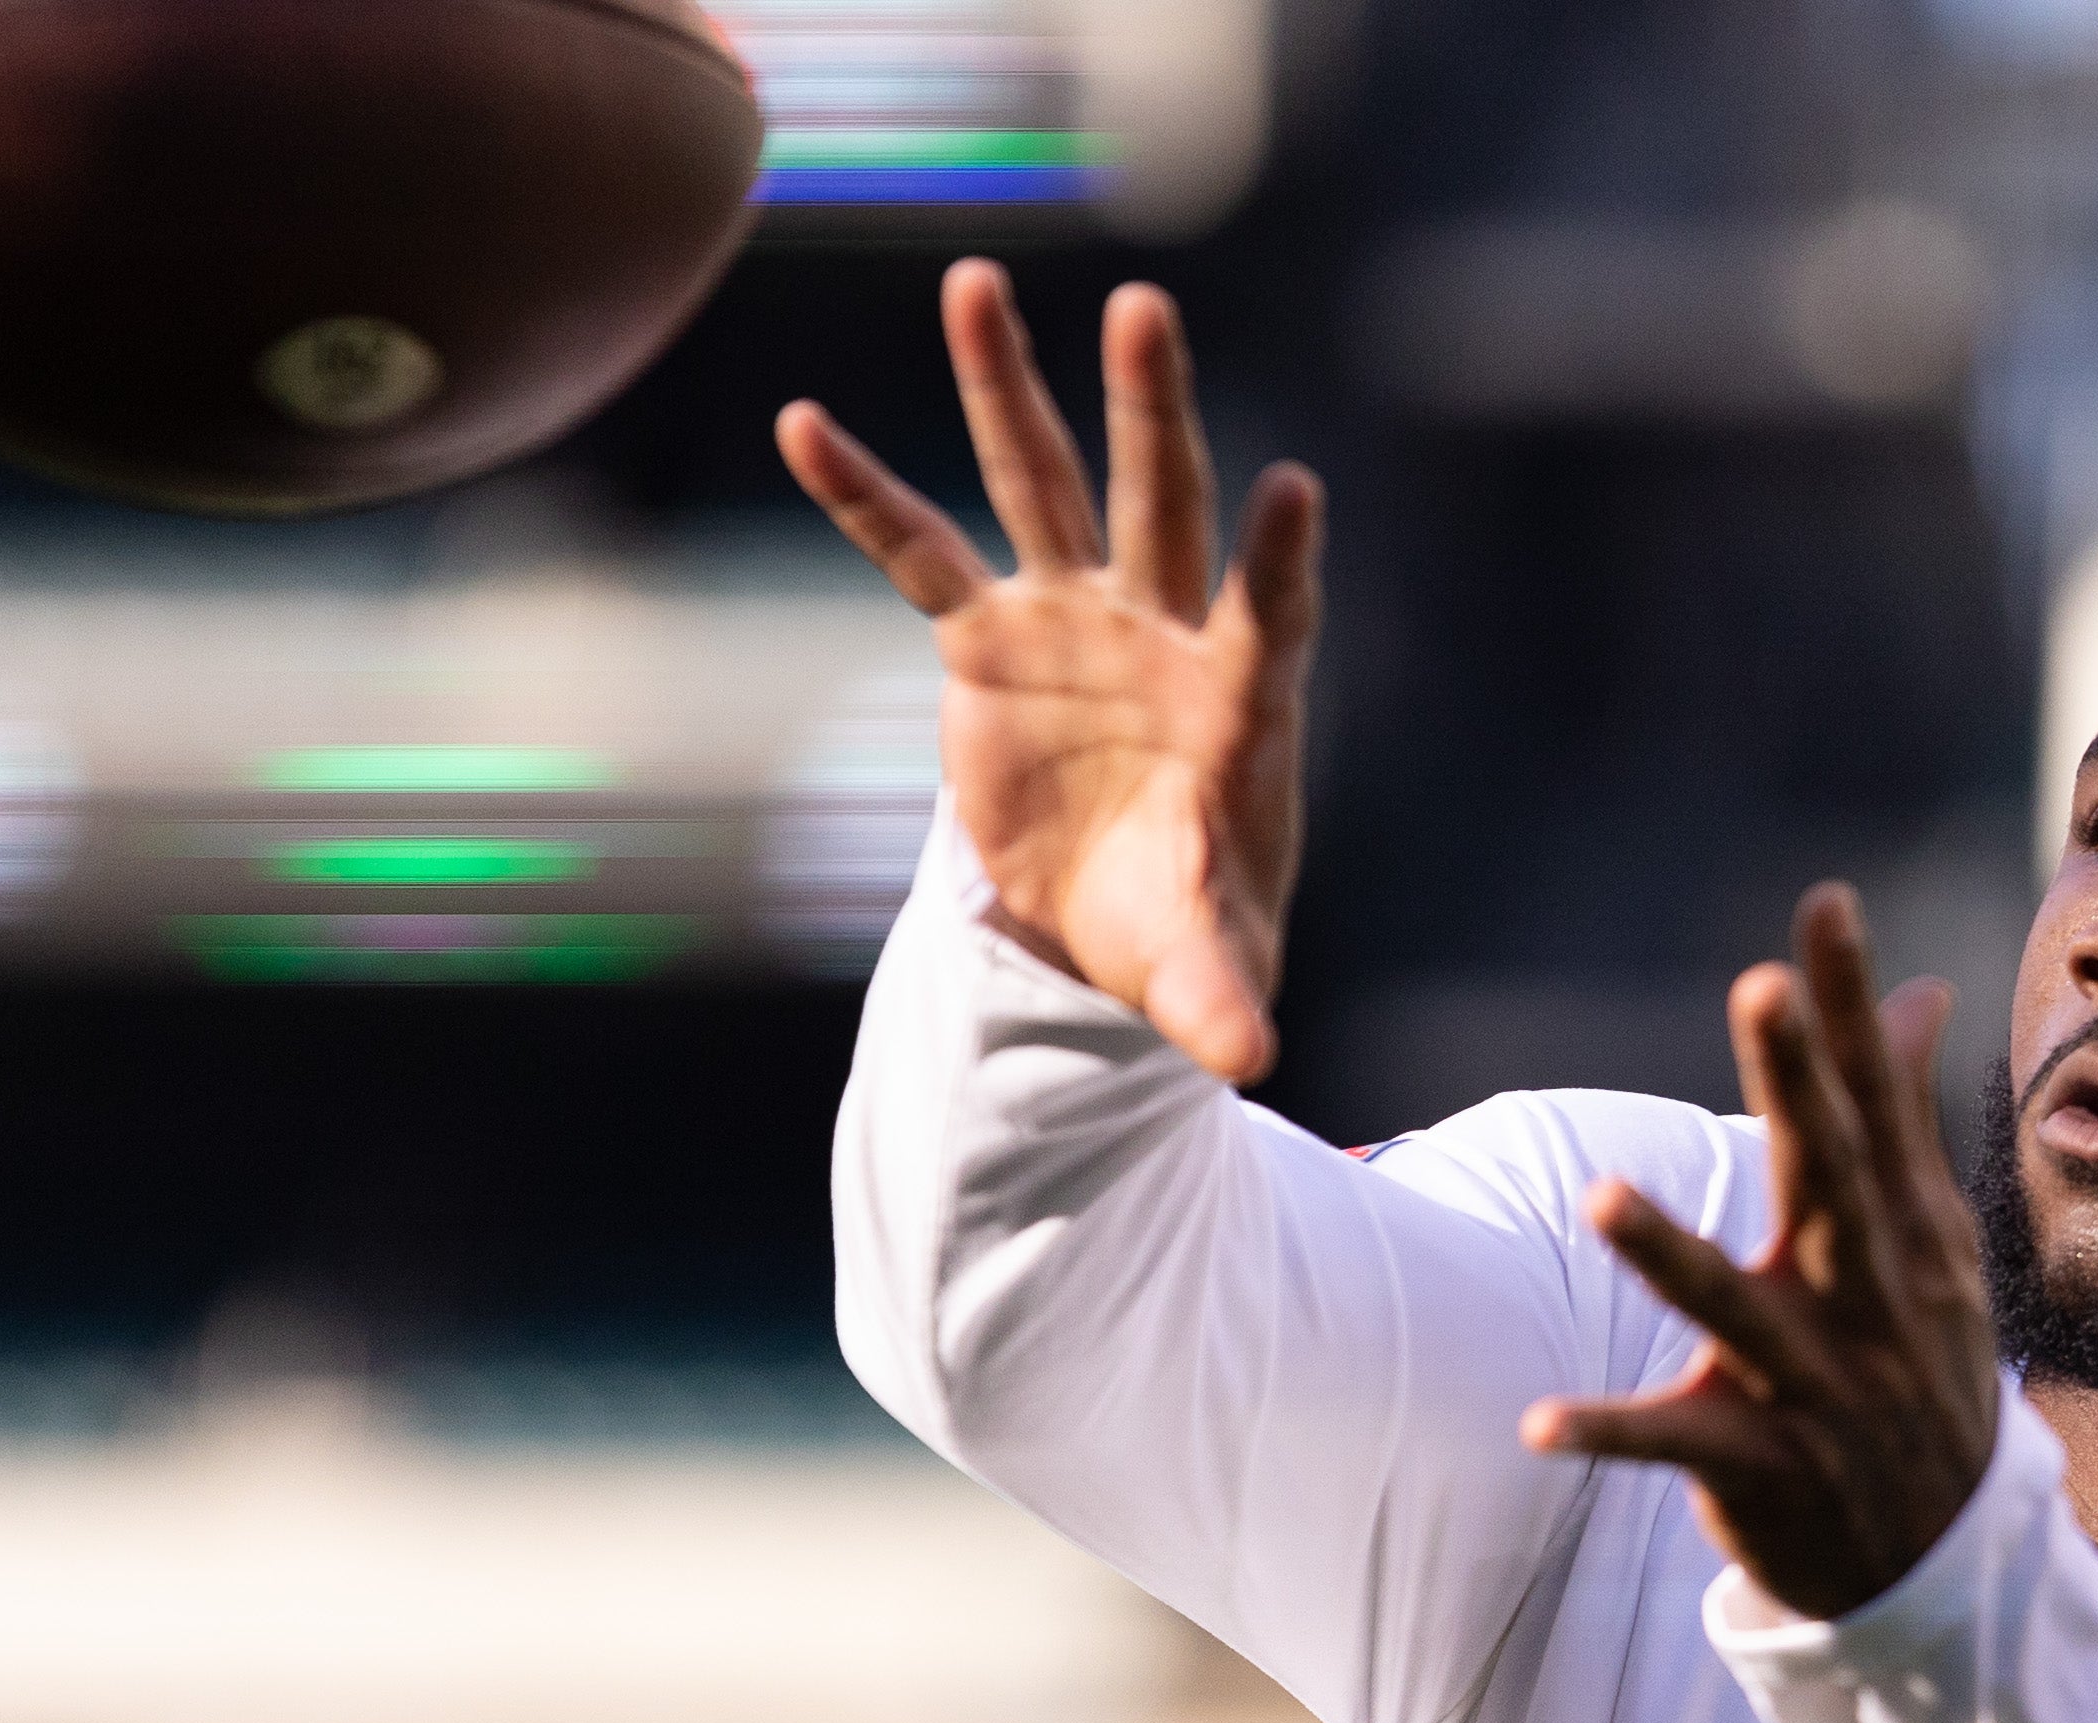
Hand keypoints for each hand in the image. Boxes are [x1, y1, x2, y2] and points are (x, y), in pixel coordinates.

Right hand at [776, 262, 1320, 1084]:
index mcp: (1238, 709)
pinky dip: (865, 496)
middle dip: (1154, 413)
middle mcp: (1161, 636)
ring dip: (1008, 390)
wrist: (1110, 912)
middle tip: (1145, 310)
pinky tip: (803, 423)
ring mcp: (1073, 622)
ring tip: (975, 282)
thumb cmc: (1184, 926)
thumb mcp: (1201, 972)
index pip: (1270, 619)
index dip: (1279, 563)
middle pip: (1165, 507)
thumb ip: (1223, 1004)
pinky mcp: (988, 641)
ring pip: (1044, 486)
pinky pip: (919, 555)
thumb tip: (1250, 1065)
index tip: (1294, 490)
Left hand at [1524, 887, 1999, 1618]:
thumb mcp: (1927, 1242)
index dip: (1851, 1005)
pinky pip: (1678, 1445)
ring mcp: (1819, 1385)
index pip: (1876, 1102)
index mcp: (1904, 1233)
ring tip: (1604, 1197)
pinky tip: (1539, 1423)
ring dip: (1669, 1256)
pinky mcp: (1766, 1465)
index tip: (1825, 903)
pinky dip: (1611, 1433)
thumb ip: (1906, 1113)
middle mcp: (1867, 1297)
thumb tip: (1927, 987)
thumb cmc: (1918, 1367)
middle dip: (1795, 1084)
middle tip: (1760, 988)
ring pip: (1736, 1311)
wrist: (1943, 1561)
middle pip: (1827, 1176)